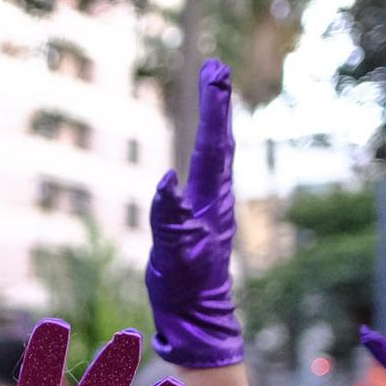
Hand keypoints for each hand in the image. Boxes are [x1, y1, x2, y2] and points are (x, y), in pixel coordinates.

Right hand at [145, 58, 240, 368]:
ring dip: (215, 121)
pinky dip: (207, 147)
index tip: (215, 71)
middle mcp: (216, 197)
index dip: (213, 107)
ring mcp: (211, 207)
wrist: (197, 317)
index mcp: (210, 200)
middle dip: (217, 104)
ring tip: (214, 93)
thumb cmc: (185, 287)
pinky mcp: (203, 218)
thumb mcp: (173, 251)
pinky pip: (207, 172)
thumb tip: (167, 179)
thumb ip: (169, 215)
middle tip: (217, 68)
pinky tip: (205, 146)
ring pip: (217, 154)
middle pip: (219, 141)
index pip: (212, 144)